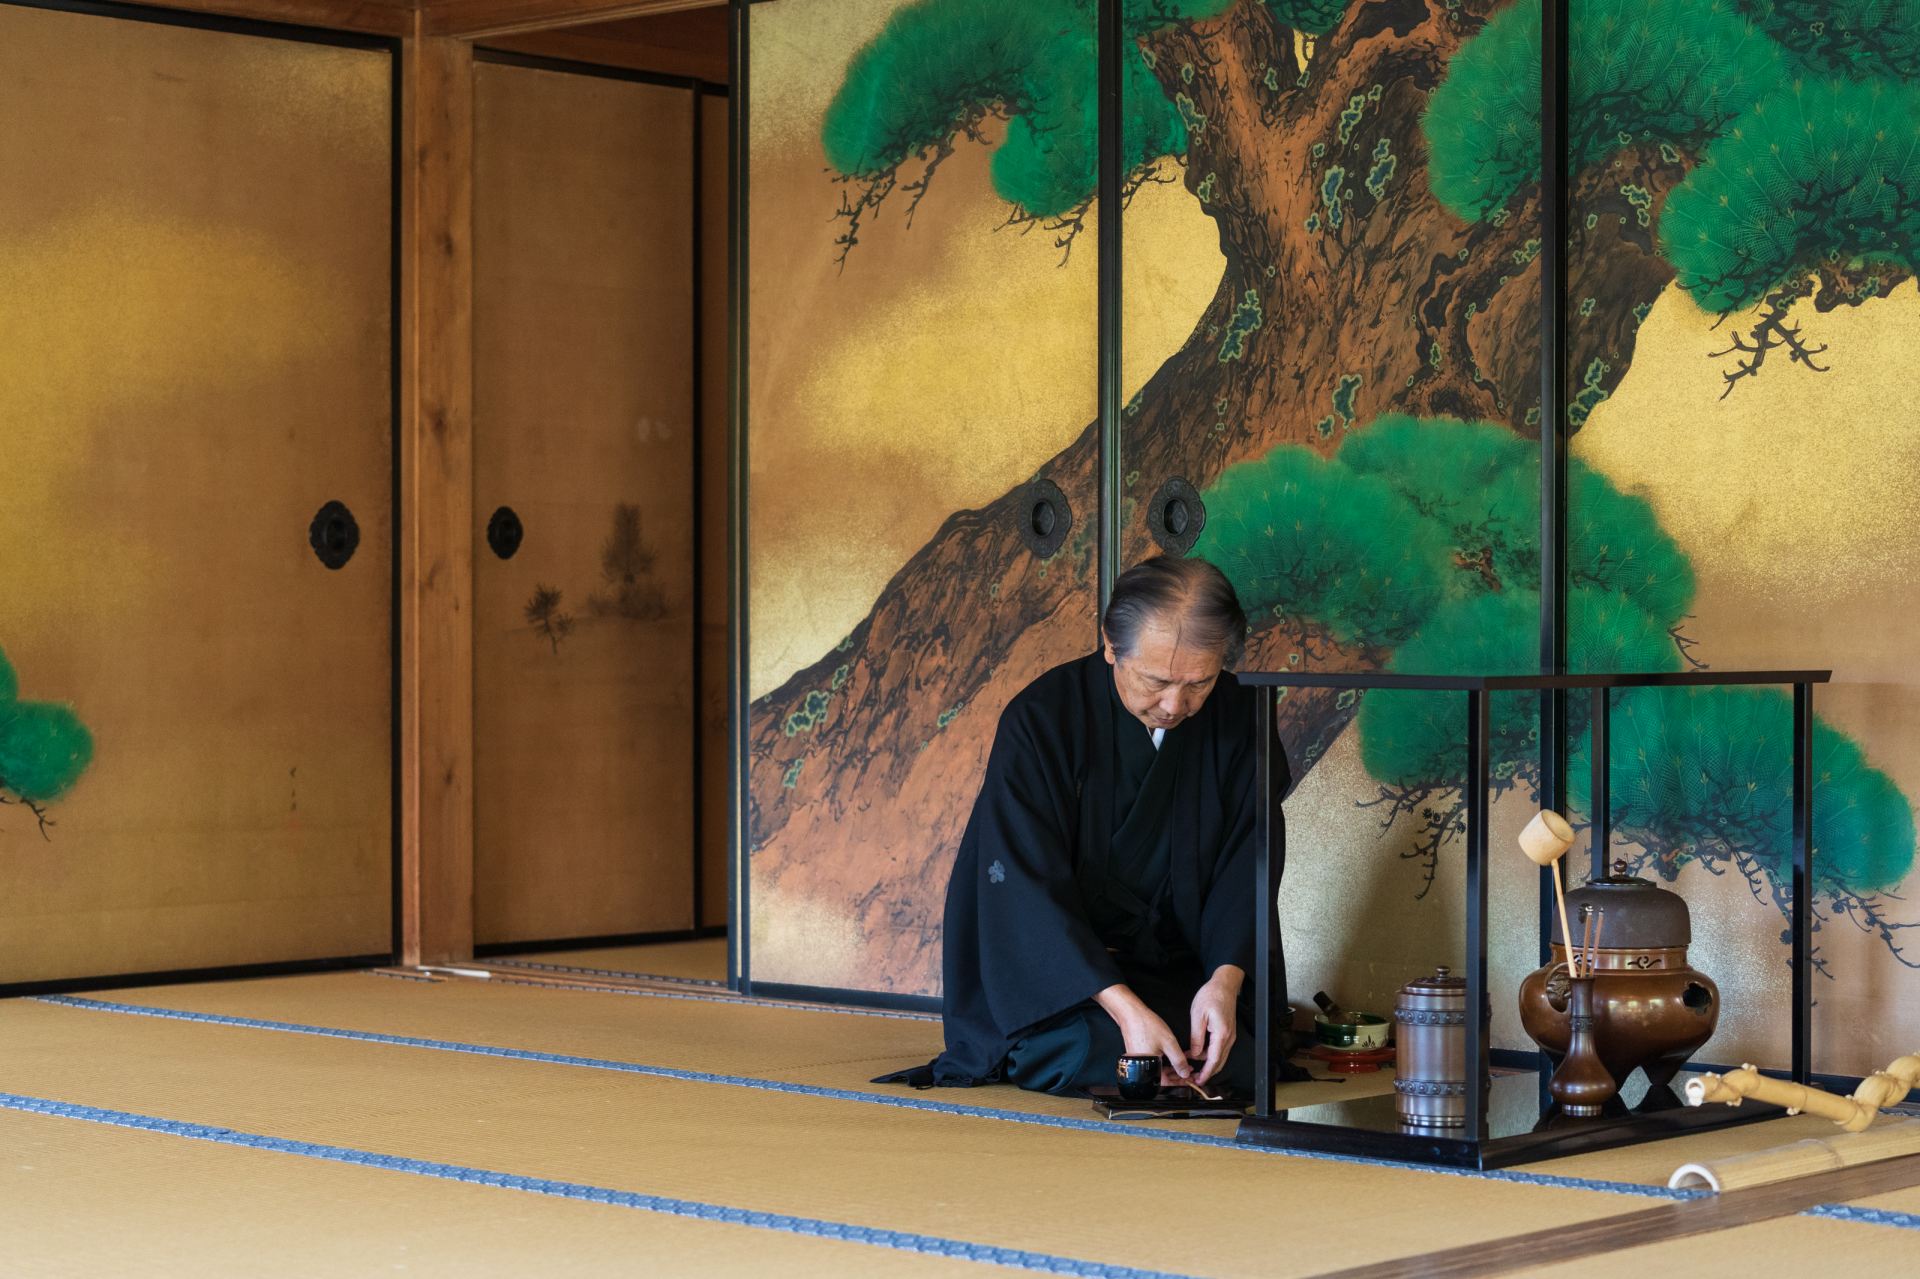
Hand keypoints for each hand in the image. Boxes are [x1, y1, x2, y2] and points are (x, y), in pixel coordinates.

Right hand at [1095, 984, 1192, 1084]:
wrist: (1130, 1014)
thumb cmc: (1146, 1026)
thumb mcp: (1168, 1043)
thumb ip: (1178, 1060)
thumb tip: (1185, 1073)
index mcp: (1148, 1068)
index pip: (1166, 1082)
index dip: (1180, 1081)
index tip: (1189, 1079)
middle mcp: (1141, 1068)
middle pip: (1161, 1078)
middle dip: (1176, 1075)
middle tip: (1188, 1071)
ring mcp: (1138, 1061)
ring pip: (1157, 1070)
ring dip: (1170, 1069)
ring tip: (1181, 1064)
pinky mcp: (1137, 1055)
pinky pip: (1152, 1063)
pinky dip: (1162, 1062)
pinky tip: (1169, 1056)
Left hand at [1188, 966, 1243, 1085]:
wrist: (1224, 985)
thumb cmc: (1211, 996)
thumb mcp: (1198, 1015)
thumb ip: (1196, 1037)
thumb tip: (1195, 1054)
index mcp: (1221, 1034)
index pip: (1214, 1060)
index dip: (1206, 1073)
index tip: (1198, 1081)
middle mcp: (1228, 1038)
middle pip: (1219, 1062)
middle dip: (1207, 1072)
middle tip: (1194, 1079)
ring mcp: (1229, 1035)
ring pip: (1219, 1056)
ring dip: (1207, 1063)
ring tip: (1192, 1065)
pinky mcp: (1227, 1032)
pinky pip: (1220, 1049)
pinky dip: (1210, 1054)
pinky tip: (1198, 1053)